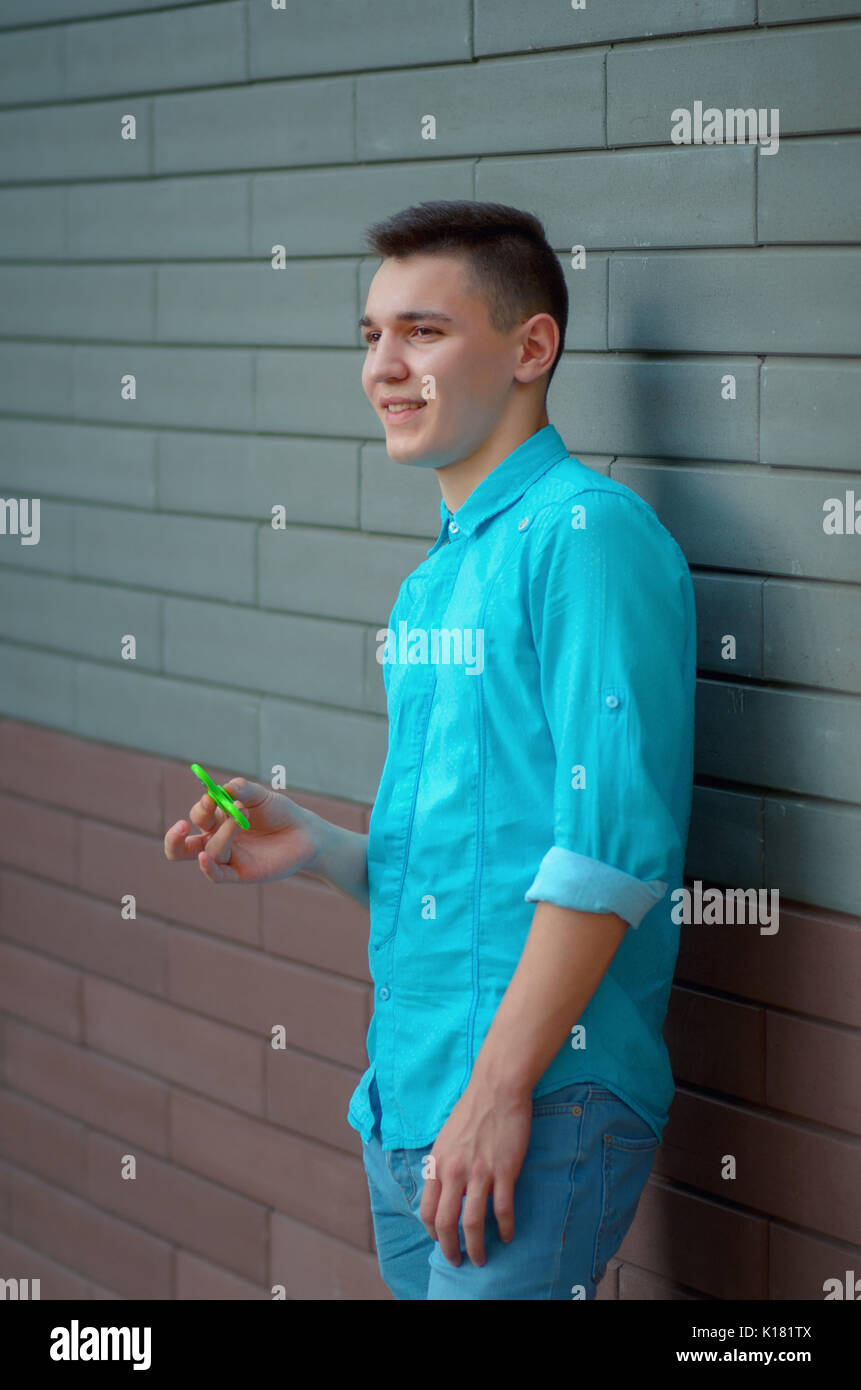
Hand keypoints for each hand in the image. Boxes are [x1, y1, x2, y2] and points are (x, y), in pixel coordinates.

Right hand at [163, 776, 320, 884]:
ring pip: (209, 850)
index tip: (212, 797)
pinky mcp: (240, 873)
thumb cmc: (280, 812)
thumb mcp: (261, 796)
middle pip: (182, 846)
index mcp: (218, 820)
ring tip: (241, 817)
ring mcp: (229, 858)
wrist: (305, 833)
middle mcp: (218, 840)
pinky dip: (208, 867)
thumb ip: (241, 789)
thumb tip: (220, 789)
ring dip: (223, 833)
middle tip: (182, 825)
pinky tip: (205, 857)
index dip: (202, 806)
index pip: (199, 815)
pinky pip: (216, 875)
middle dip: (175, 837)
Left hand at [419, 1081, 532, 1268]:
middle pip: (446, 1223)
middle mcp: (454, 1172)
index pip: (427, 1210)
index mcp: (438, 1163)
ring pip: (473, 1223)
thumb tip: (441, 1186)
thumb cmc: (472, 1110)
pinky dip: (505, 1228)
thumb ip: (442, 1163)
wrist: (497, 1089)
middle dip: (451, 1248)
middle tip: (458, 1261)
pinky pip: (503, 1209)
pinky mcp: (504, 1171)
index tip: (441, 1241)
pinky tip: (508, 1236)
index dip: (433, 1232)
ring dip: (476, 1247)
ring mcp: (479, 1173)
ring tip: (481, 1258)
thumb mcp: (445, 1137)